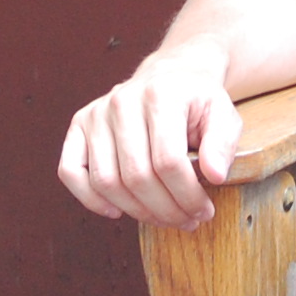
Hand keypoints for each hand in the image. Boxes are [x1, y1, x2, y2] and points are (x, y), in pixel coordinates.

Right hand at [59, 38, 242, 228]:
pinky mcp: (80, 125)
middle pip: (137, 176)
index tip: (204, 211)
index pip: (168, 162)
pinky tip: (116, 210)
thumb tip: (215, 175)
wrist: (171, 75)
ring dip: (136, 211)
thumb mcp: (224, 114)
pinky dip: (89, 198)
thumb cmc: (196, 100)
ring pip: (106, 181)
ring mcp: (96, 113)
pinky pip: (71, 171)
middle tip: (186, 220)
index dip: (188, 196)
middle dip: (166, 209)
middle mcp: (121, 101)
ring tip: (162, 218)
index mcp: (159, 95)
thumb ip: (223, 143)